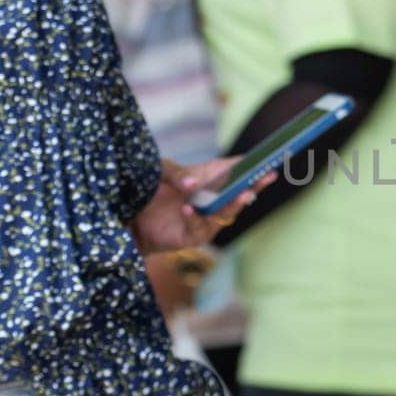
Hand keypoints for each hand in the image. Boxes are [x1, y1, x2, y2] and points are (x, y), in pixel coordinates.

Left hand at [131, 158, 257, 253]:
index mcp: (207, 179)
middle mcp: (211, 199)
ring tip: (243, 193)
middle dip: (255, 183)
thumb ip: (177, 174)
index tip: (265, 158)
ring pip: (227, 211)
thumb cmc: (147, 191)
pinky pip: (199, 227)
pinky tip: (187, 209)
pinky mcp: (193, 236)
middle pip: (239, 192)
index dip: (249, 165)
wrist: (128, 219)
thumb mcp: (160, 173)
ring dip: (235, 202)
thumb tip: (192, 184)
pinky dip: (194, 218)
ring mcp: (205, 219)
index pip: (232, 170)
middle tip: (267, 175)